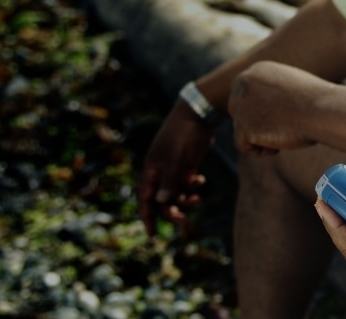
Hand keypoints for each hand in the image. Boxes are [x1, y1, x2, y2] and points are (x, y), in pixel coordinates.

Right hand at [138, 101, 213, 232]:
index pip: (145, 198)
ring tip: (197, 199)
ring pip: (176, 193)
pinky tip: (200, 181)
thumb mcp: (177, 159)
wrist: (199, 112)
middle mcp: (160, 171)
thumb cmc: (184, 134)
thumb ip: (170, 181)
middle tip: (184, 223)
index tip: (153, 234)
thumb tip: (162, 203)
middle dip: (171, 212)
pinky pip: (186, 184)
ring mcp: (173, 168)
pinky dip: (192, 187)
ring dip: (185, 200)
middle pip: (162, 200)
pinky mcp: (186, 164)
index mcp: (152, 169)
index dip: (147, 216)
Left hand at [228, 61, 333, 154]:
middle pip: (238, 112)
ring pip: (242, 130)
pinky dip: (260, 150)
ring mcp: (241, 103)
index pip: (245, 96)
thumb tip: (263, 106)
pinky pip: (242, 145)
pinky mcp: (242, 125)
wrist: (322, 110)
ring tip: (286, 133)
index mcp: (256, 70)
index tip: (281, 117)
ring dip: (262, 137)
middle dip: (256, 124)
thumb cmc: (316, 102)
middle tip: (281, 127)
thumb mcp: (291, 86)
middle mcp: (243, 82)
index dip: (262, 112)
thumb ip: (272, 91)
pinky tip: (279, 144)